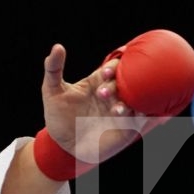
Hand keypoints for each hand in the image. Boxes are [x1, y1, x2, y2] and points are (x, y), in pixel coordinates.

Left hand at [40, 44, 151, 165]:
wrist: (62, 146)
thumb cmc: (58, 116)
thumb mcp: (52, 91)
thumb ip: (53, 68)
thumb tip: (57, 47)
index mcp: (98, 81)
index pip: (114, 67)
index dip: (112, 68)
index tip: (103, 73)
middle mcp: (113, 94)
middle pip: (126, 82)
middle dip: (118, 85)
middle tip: (102, 94)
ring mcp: (121, 110)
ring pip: (135, 100)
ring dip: (128, 103)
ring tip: (116, 110)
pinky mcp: (126, 128)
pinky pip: (141, 119)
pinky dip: (142, 115)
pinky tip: (135, 115)